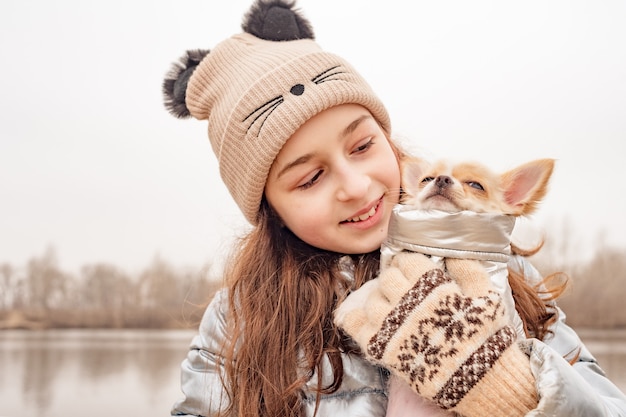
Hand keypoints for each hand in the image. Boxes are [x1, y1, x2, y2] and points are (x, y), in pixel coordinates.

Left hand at [334, 252, 536, 416]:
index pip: (406, 261)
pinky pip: (357, 328)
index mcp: (431, 287)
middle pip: (387, 279)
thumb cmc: (486, 336)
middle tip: (403, 287)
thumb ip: (468, 268)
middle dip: (394, 280)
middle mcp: (408, 304)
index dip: (408, 262)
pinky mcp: (383, 349)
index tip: (410, 267)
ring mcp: (393, 327)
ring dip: (380, 301)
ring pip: (372, 302)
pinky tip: (361, 317)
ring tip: (391, 305)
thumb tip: (451, 252)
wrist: (482, 380)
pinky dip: (355, 320)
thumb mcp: (486, 295)